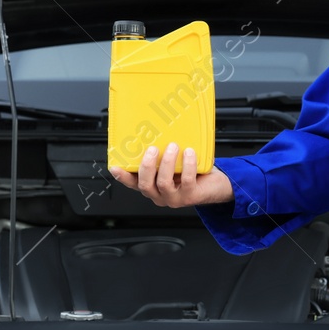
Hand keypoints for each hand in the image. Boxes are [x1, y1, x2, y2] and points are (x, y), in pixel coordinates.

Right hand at [110, 143, 233, 207]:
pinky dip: (188, 165)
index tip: (115, 167)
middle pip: (145, 185)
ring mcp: (173, 198)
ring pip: (164, 183)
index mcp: (152, 186)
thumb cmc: (192, 171)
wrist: (214, 184)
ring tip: (173, 147)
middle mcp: (160, 194)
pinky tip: (190, 153)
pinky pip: (187, 181)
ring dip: (167, 163)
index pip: (132, 183)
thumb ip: (162, 155)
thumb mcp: (173, 163)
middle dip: (147, 166)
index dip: (122, 176)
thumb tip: (155, 131)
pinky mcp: (189, 197)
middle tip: (153, 149)